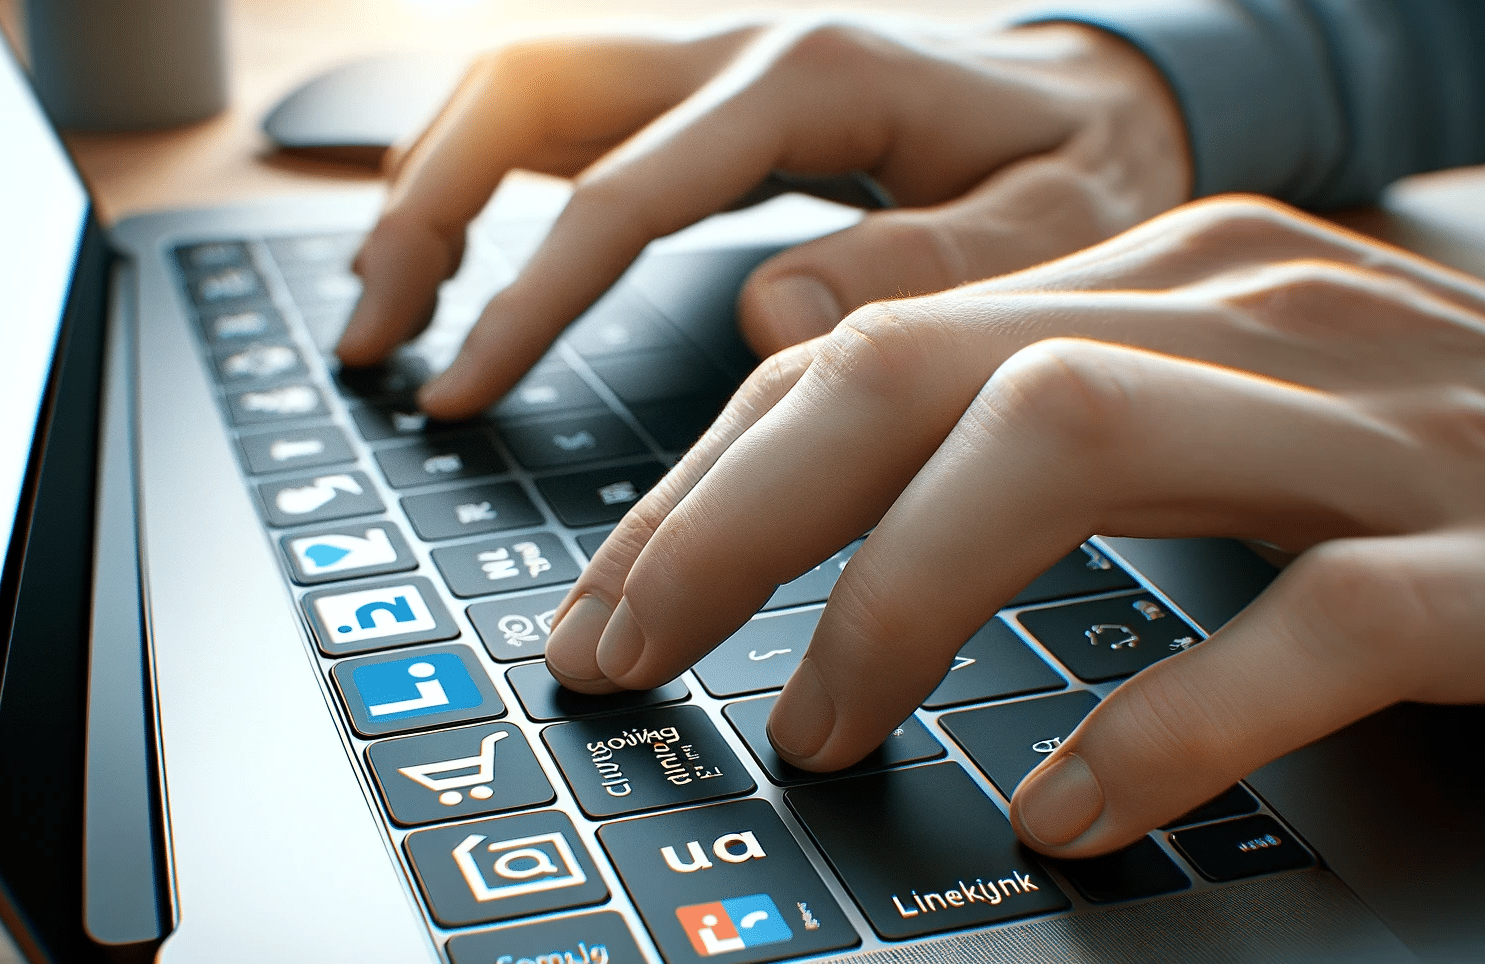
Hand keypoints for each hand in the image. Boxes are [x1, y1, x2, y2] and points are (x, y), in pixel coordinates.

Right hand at [338, 15, 1188, 418]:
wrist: (1109, 92)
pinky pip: (566, 113)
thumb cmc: (1088, 166)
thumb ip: (923, 269)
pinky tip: (457, 252)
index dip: (526, 296)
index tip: (461, 393)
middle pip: (526, 86)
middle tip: (376, 339)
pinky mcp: (710, 96)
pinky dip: (486, 176)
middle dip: (425, 206)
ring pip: (525, 84)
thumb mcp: (1058, 227)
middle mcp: (743, 48)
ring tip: (382, 305)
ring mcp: (717, 62)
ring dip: (430, 180)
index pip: (624, 188)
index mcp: (813, 81)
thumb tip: (767, 321)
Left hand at [541, 196, 1484, 856]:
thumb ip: (1042, 421)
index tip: (618, 594)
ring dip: (902, 594)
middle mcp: (1260, 315)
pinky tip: (1074, 812)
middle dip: (739, 517)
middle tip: (628, 653)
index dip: (717, 476)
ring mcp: (1391, 428)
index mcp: (1177, 278)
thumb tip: (828, 481)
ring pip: (1069, 439)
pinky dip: (1171, 722)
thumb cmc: (1448, 482)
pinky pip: (1313, 624)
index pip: (880, 345)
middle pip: (927, 369)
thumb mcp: (1225, 417)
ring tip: (818, 729)